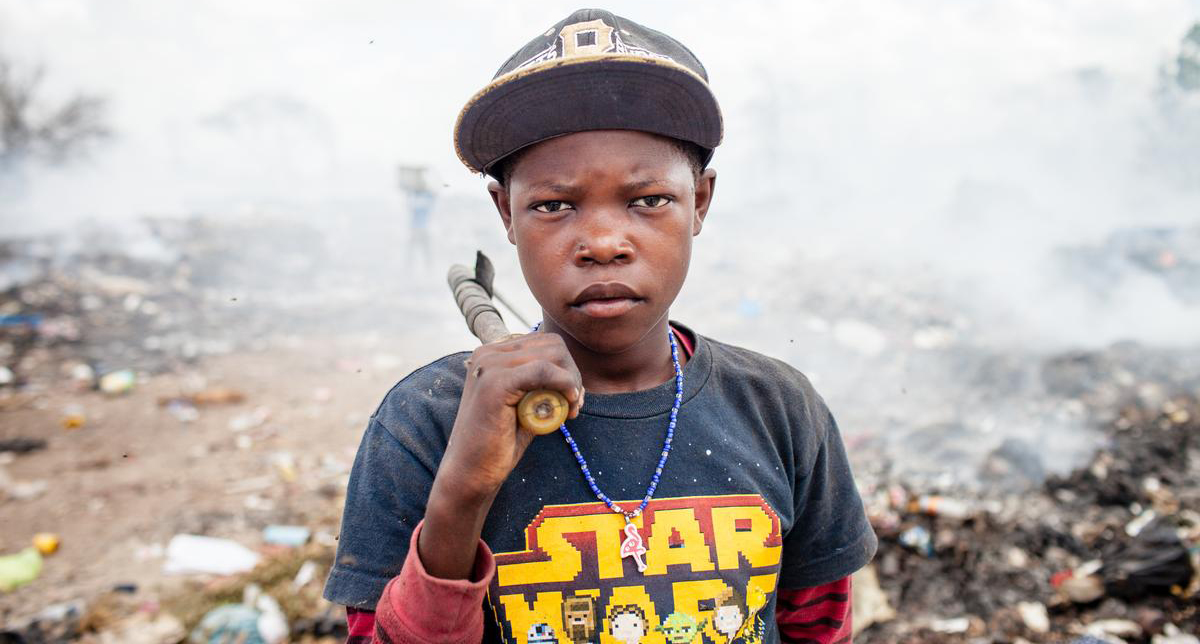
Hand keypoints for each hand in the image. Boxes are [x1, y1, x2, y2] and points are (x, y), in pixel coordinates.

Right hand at [419, 332, 582, 578]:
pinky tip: (567, 408)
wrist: (470, 474)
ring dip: (571, 382)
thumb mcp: (524, 405)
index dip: (567, 368)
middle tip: (574, 405)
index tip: (572, 398)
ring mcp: (489, 365)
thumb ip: (541, 385)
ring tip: (569, 411)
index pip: (546, 343)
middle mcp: (487, 353)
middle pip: (553, 345)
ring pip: (552, 355)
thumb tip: (572, 375)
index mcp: (492, 354)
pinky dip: (564, 385)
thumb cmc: (498, 443)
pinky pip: (544, 370)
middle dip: (572, 373)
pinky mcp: (495, 382)